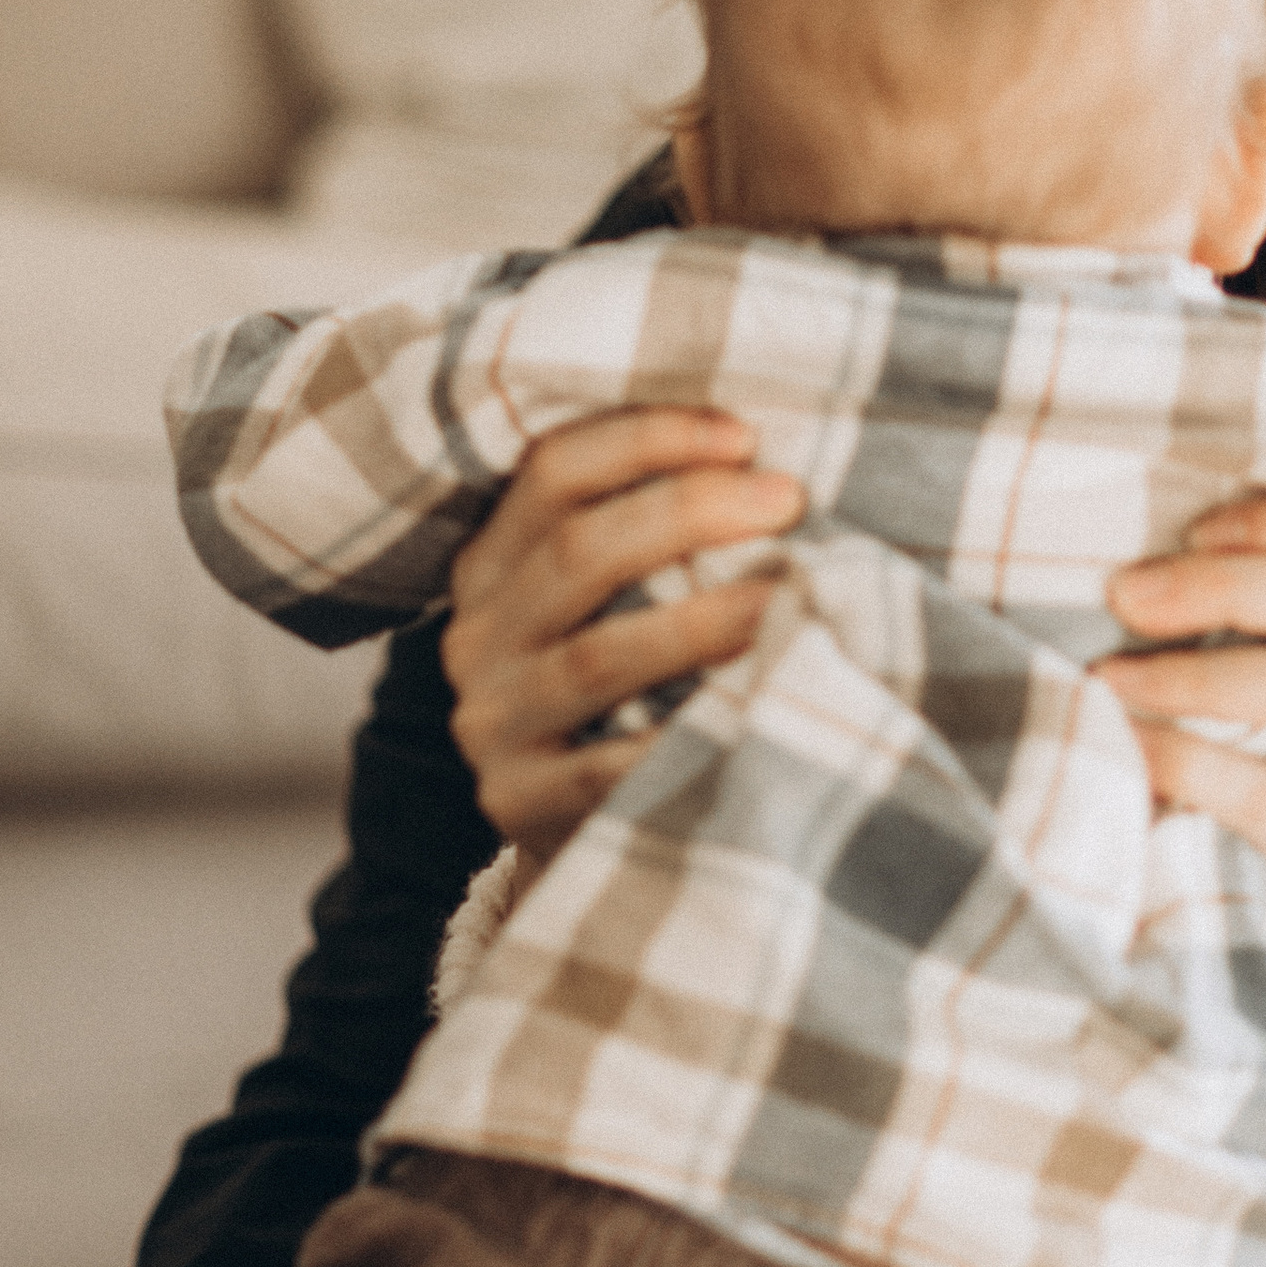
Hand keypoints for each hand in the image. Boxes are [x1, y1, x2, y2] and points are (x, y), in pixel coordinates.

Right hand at [443, 408, 804, 869]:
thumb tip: (765, 460)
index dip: (646, 438)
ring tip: (786, 599)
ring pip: (596, 656)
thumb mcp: (608, 601)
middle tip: (787, 499)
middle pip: (578, 551)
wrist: (581, 830)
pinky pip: (604, 768)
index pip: (552, 471)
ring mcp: (493, 723)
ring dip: (698, 622)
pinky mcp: (520, 803)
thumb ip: (648, 535)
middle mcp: (478, 637)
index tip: (745, 436)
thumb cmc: (627, 687)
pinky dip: (677, 736)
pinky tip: (747, 710)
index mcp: (492, 564)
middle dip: (690, 511)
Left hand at [1098, 493, 1265, 1014]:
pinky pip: (1265, 789)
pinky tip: (1124, 751)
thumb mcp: (1243, 684)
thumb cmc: (1229, 781)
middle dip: (1217, 580)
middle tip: (1121, 595)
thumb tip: (1125, 537)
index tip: (1189, 528)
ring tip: (1107, 679)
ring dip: (1193, 670)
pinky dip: (1180, 758)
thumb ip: (1231, 613)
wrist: (1265, 932)